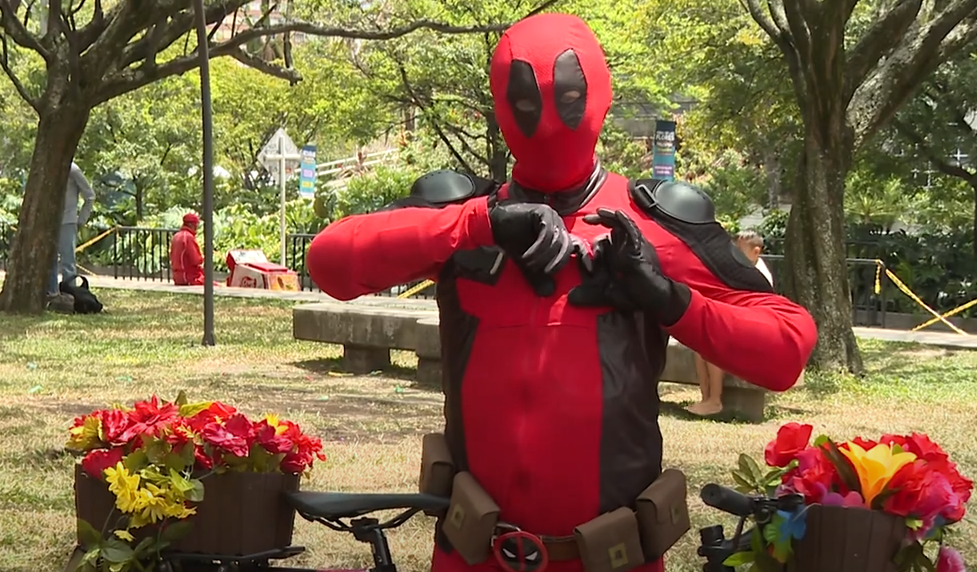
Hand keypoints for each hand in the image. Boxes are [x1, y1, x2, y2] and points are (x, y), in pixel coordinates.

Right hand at [488, 200, 573, 274]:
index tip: (548, 274)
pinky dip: (537, 249)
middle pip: (565, 245)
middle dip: (554, 262)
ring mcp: (551, 215)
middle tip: (542, 272)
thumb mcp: (528, 262)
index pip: (569, 249)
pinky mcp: (542, 211)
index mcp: (558, 231)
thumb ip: (538, 275)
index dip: (560, 263)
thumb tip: (549, 292)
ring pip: (555, 241)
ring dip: (542, 256)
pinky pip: (546, 233)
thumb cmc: (512, 242)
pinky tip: (526, 257)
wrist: (493, 227)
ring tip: (528, 264)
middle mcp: (558, 222)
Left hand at [568, 208, 689, 324]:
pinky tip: (616, 215)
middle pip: (611, 227)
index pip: (603, 240)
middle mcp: (625, 247)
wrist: (654, 299)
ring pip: (621, 224)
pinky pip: (632, 228)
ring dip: (609, 216)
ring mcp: (633, 245)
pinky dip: (624, 221)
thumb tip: (570, 298)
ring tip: (598, 212)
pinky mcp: (640, 245)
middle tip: (586, 219)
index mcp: (616, 255)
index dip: (591, 242)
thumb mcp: (605, 293)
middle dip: (599, 221)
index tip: (579, 248)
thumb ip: (588, 294)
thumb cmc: (634, 295)